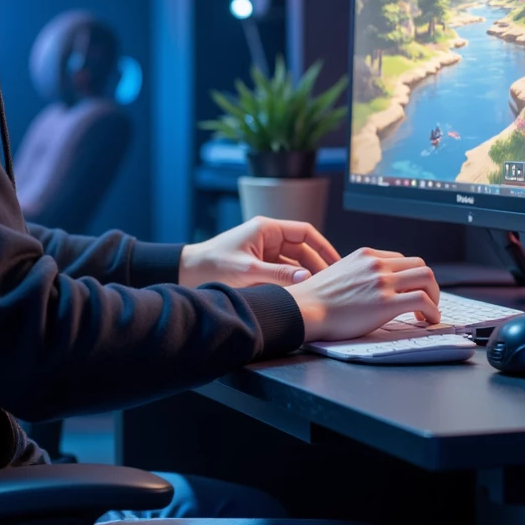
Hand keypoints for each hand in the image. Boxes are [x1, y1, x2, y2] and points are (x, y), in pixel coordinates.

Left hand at [178, 216, 339, 289]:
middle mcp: (267, 238)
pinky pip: (283, 273)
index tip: (337, 263)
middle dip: (317, 265)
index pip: (305, 233)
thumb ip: (278, 274)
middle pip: (303, 250)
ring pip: (294, 263)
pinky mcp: (259, 267)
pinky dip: (292, 283)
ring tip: (320, 292)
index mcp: (266, 229)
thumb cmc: (211, 266)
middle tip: (331, 284)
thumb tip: (306, 277)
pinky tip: (301, 295)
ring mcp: (264, 253)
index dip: (323, 247)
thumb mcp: (247, 270)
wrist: (186, 274)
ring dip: (305, 276)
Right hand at [287, 247, 440, 340]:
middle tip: (425, 301)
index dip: (411, 277)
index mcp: (366, 255)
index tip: (411, 291)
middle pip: (420, 265)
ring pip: (427, 278)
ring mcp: (382, 282)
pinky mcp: (386, 303)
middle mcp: (377, 264)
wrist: (303, 310)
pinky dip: (433, 311)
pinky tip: (429, 320)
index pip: (402, 259)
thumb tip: (369, 289)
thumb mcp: (338, 273)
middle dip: (428, 284)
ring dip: (434, 296)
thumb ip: (358, 275)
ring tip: (428, 312)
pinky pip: (424, 301)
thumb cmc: (314, 299)